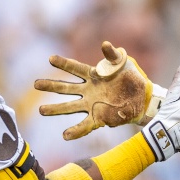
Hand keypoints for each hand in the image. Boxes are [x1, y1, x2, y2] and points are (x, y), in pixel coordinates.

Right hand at [34, 41, 161, 139]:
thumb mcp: (123, 63)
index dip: (64, 63)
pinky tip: (65, 135)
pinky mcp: (98, 118)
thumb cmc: (132, 78)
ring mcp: (91, 105)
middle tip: (36, 84)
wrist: (143, 98)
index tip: (51, 58)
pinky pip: (84, 125)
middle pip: (66, 88)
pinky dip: (76, 131)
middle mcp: (88, 90)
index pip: (75, 68)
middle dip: (51, 86)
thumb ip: (113, 55)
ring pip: (70, 107)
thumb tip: (105, 44)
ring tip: (41, 110)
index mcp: (93, 75)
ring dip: (56, 109)